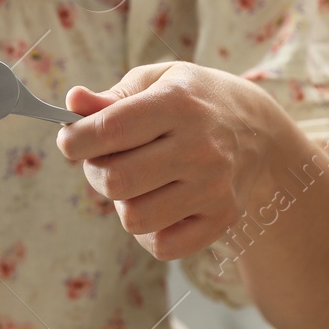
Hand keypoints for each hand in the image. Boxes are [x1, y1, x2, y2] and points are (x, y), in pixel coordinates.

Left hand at [55, 62, 288, 260]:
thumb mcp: (155, 82)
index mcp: (178, 103)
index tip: (70, 141)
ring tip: (138, 182)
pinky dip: (148, 232)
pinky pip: (162, 246)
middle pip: (116, 180)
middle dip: (95, 172)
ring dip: (122, 203)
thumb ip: (110, 97)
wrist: (258, 130)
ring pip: (134, 218)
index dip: (75, 140)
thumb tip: (72, 102)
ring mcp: (214, 187)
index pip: (110, 129)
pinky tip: (157, 205)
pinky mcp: (221, 219)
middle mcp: (200, 147)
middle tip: (106, 161)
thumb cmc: (192, 101)